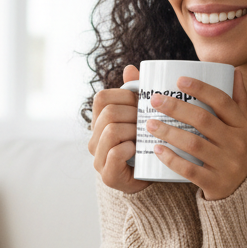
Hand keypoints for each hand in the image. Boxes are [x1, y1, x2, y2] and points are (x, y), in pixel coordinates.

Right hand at [89, 64, 150, 194]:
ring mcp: (98, 158)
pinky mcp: (108, 175)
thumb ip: (134, 94)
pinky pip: (116, 152)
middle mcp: (94, 139)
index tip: (141, 104)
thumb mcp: (142, 117)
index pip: (102, 97)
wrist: (152, 179)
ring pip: (112, 131)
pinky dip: (130, 148)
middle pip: (109, 113)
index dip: (124, 96)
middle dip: (133, 115)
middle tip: (147, 122)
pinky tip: (138, 151)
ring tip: (144, 137)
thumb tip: (130, 68)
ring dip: (133, 131)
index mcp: (100, 122)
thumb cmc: (147, 145)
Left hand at [145, 70, 246, 200]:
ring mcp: (227, 164)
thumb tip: (234, 70)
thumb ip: (238, 101)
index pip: (223, 101)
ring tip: (149, 124)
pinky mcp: (215, 183)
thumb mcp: (243, 127)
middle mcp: (237, 143)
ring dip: (169, 132)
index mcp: (242, 126)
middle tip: (155, 99)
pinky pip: (190, 169)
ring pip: (194, 144)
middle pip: (203, 120)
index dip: (201, 88)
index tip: (179, 80)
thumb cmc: (237, 151)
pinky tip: (156, 149)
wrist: (245, 192)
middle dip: (176, 108)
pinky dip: (172, 159)